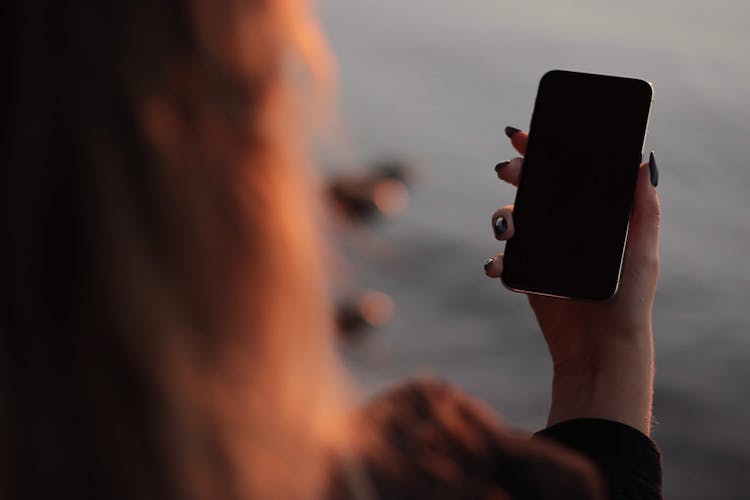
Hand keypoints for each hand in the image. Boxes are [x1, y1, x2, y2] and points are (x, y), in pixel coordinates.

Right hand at [485, 128, 659, 434]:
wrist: (602, 349)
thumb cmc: (629, 300)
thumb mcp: (643, 250)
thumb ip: (643, 208)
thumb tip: (644, 160)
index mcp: (590, 217)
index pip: (564, 175)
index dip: (543, 151)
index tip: (524, 135)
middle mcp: (563, 230)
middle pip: (532, 191)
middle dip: (517, 174)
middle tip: (507, 170)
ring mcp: (541, 252)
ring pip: (510, 222)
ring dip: (501, 218)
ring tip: (508, 229)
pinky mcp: (526, 277)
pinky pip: (503, 262)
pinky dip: (496, 262)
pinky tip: (499, 267)